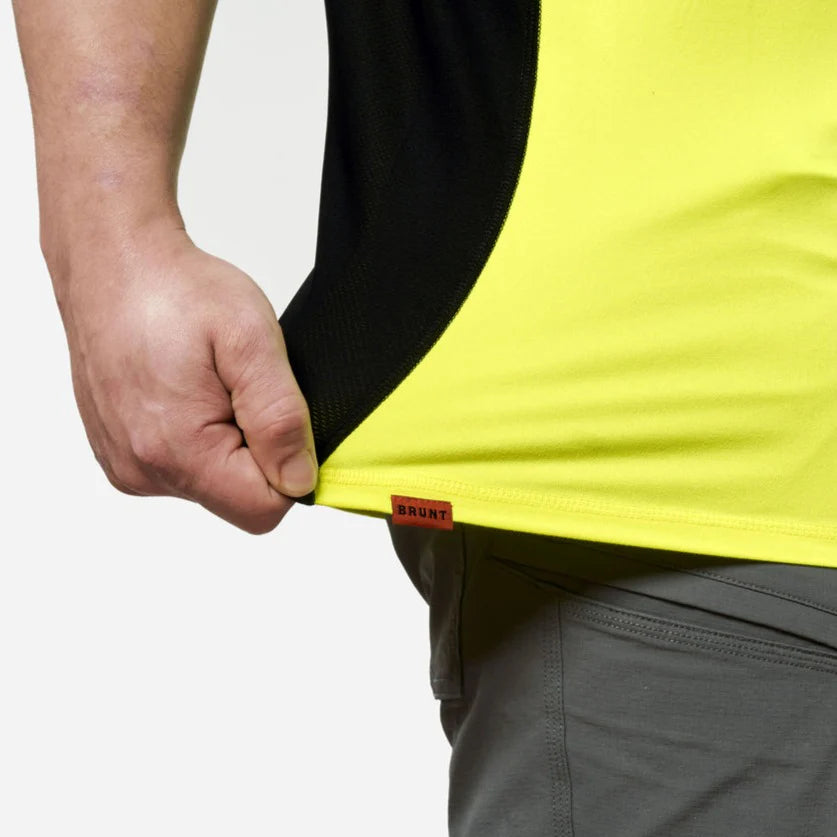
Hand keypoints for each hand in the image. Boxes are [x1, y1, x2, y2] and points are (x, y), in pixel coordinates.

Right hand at [48, 222, 317, 533]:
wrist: (114, 263)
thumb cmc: (174, 291)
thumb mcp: (251, 341)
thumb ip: (280, 418)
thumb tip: (298, 480)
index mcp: (176, 451)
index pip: (265, 509)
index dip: (290, 466)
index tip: (279, 415)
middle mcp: (143, 471)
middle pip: (238, 498)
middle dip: (258, 450)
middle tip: (240, 387)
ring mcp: (127, 465)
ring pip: (213, 482)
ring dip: (229, 440)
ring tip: (211, 381)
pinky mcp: (121, 453)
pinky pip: (183, 467)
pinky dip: (200, 435)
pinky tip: (188, 389)